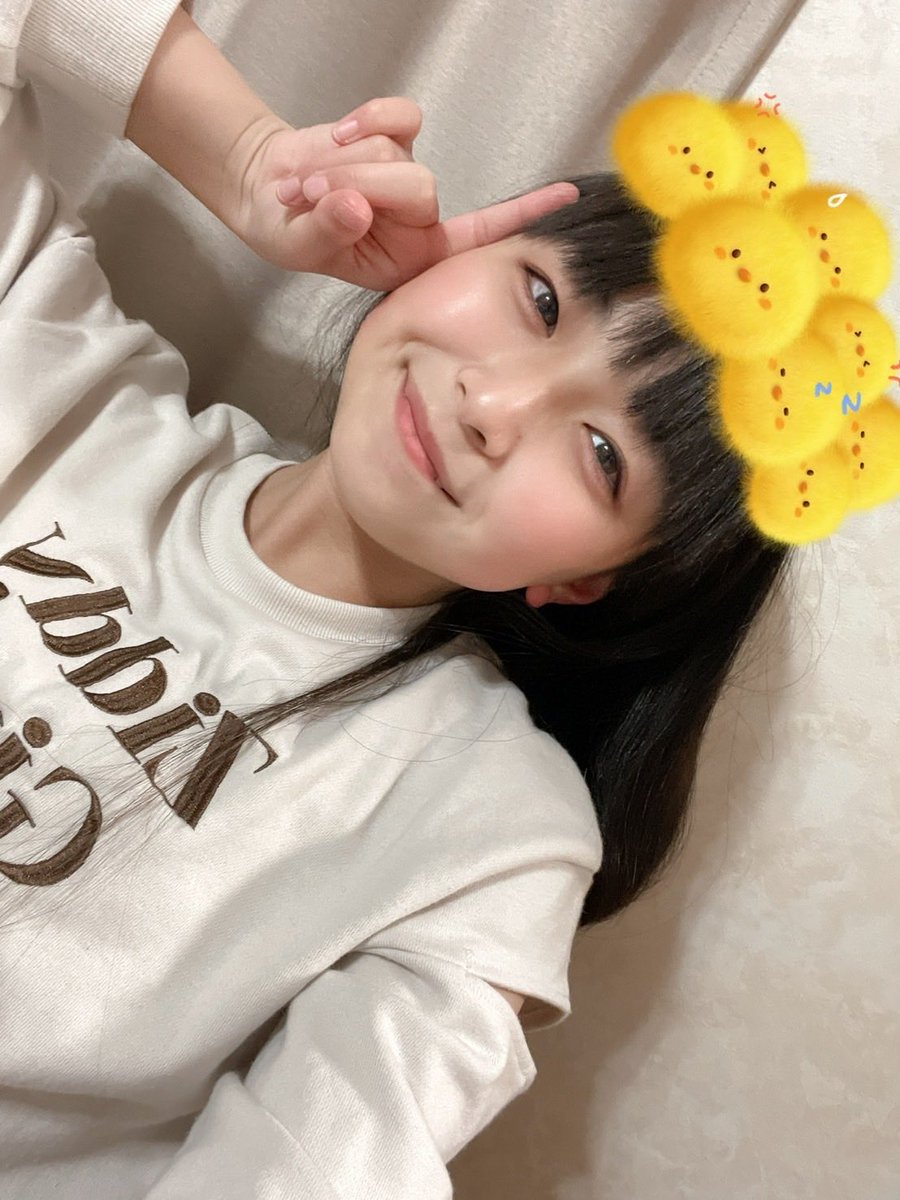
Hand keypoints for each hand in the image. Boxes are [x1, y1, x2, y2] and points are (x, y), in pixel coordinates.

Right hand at [228, 97, 579, 289]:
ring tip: (307, 184)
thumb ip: (326, 229)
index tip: (567, 197)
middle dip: (359, 186)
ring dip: (341, 164)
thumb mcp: (299, 244)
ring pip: (396, 154)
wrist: (265, 190)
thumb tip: (355, 205)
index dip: (519, 217)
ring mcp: (408, 173)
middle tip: (310, 196)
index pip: (477, 239)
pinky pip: (398, 116)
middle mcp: (420, 219)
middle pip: (419, 188)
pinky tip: (335, 139)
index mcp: (413, 259)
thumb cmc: (289, 231)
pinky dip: (362, 122)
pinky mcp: (395, 137)